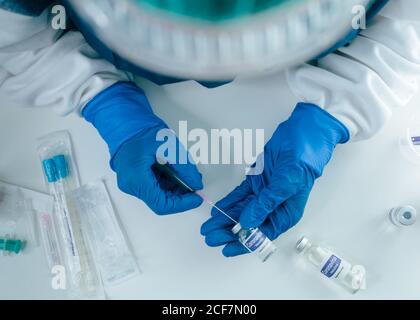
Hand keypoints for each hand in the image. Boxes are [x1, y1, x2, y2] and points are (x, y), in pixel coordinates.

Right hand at [84, 81, 202, 213]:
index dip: (182, 204)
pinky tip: (178, 175)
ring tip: (188, 177)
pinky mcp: (135, 180)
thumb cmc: (141, 130)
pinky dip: (169, 184)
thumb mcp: (169, 146)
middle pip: (160, 201)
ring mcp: (132, 184)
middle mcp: (131, 185)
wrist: (125, 123)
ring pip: (158, 196)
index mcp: (136, 178)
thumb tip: (196, 183)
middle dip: (181, 195)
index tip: (196, 198)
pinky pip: (154, 188)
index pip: (162, 203)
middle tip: (195, 185)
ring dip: (176, 189)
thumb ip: (184, 167)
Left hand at [201, 103, 348, 256]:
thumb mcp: (287, 183)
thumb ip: (267, 203)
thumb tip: (247, 223)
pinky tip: (217, 210)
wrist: (303, 131)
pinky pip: (239, 195)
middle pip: (249, 224)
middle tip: (210, 237)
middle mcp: (274, 206)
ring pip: (242, 211)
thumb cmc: (303, 158)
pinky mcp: (256, 180)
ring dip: (225, 219)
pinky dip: (229, 203)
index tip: (227, 248)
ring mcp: (264, 193)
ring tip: (208, 227)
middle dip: (229, 232)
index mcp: (286, 212)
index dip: (245, 243)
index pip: (263, 234)